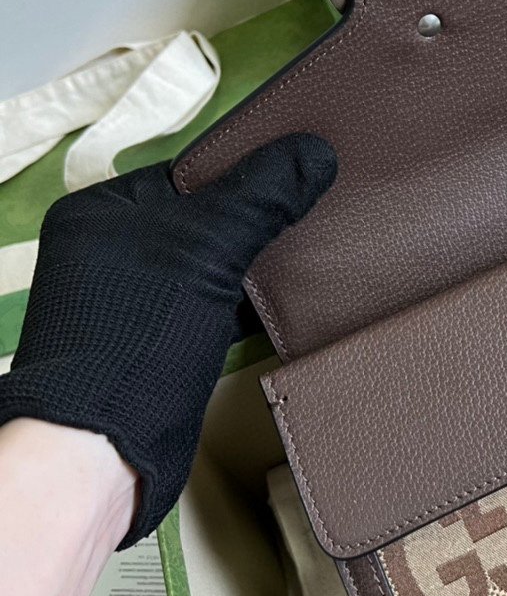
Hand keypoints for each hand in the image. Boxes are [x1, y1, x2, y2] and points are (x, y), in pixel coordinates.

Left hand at [0, 133, 336, 546]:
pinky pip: (216, 305)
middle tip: (314, 206)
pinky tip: (290, 296)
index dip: (245, 170)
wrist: (110, 444)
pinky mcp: (162, 342)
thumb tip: (315, 151)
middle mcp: (112, 252)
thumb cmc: (140, 332)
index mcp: (102, 212)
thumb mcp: (208, 247)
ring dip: (256, 263)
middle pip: (204, 219)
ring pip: (212, 265)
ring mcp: (136, 301)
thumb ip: (261, 196)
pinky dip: (249, 301)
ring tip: (312, 247)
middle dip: (257, 218)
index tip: (299, 168)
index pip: (188, 174)